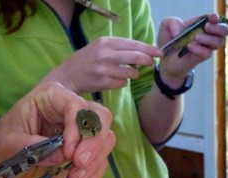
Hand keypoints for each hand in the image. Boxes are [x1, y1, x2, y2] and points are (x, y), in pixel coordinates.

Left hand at [0, 82, 115, 177]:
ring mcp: (82, 130)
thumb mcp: (10, 141)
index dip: (77, 128)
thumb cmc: (4, 142)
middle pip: (101, 117)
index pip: (76, 105)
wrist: (4, 157)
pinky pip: (101, 158)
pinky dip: (94, 174)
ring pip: (106, 138)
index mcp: (54, 97)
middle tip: (79, 163)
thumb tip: (63, 155)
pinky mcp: (85, 149)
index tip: (68, 152)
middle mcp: (72, 110)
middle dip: (94, 142)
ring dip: (95, 161)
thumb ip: (35, 146)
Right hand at [42, 37, 161, 92]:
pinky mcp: (103, 83)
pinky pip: (123, 84)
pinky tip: (114, 80)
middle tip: (151, 63)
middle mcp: (105, 54)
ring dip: (133, 74)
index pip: (133, 45)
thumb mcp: (100, 46)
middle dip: (147, 61)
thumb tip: (142, 52)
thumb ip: (119, 48)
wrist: (68, 75)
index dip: (149, 49)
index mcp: (106, 42)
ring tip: (126, 73)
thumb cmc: (87, 59)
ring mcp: (104, 70)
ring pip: (131, 73)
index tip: (159, 52)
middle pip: (136, 58)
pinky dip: (122, 82)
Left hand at [157, 13, 227, 84]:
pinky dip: (199, 49)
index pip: (215, 19)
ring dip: (209, 38)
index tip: (212, 18)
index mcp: (200, 24)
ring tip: (195, 38)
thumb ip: (172, 22)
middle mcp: (207, 35)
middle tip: (206, 27)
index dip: (216, 18)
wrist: (165, 59)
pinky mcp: (201, 57)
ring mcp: (205, 47)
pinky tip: (189, 47)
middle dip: (218, 28)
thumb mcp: (166, 27)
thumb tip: (179, 32)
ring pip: (219, 42)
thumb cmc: (168, 41)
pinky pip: (207, 53)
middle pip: (225, 30)